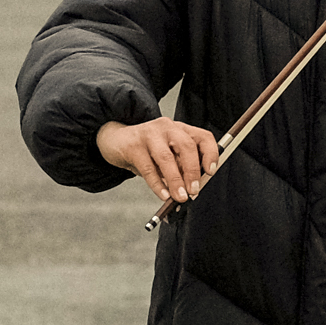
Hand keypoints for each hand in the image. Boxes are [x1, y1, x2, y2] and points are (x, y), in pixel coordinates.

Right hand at [98, 117, 220, 203]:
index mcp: (180, 130)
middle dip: (192, 171)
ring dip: (175, 180)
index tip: (211, 172)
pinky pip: (148, 168)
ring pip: (166, 158)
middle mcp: (167, 128)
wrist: (115, 140)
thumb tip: (192, 189)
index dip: (210, 154)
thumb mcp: (167, 156)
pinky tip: (163, 195)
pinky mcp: (133, 145)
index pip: (203, 137)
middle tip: (194, 190)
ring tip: (180, 196)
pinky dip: (157, 184)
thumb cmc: (146, 150)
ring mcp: (149, 134)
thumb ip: (180, 168)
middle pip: (186, 146)